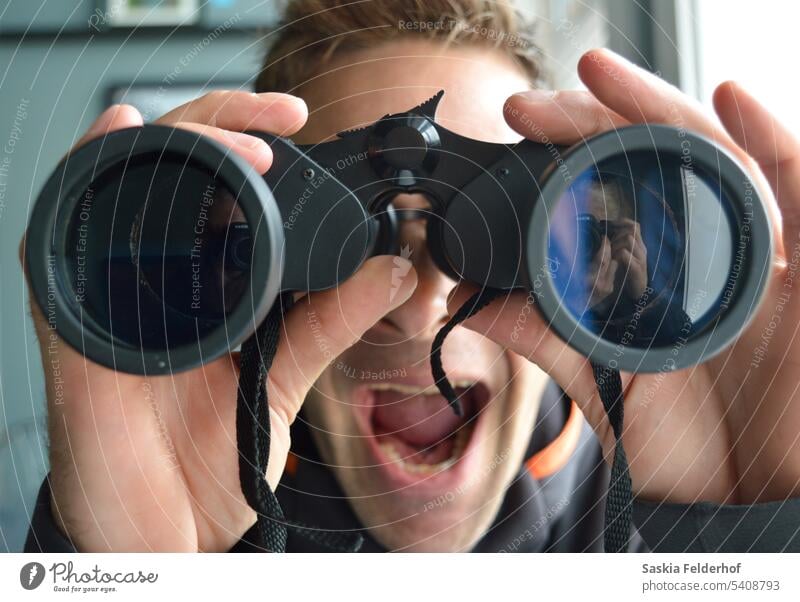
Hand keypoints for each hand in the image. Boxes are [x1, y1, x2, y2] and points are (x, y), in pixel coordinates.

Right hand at [20, 93, 417, 550]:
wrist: (165, 532)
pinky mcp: (72, 320)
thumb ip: (330, 323)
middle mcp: (157, 275)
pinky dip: (87, 176)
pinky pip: (60, 235)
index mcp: (208, 284)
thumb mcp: (282, 380)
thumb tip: (393, 269)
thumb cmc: (210, 459)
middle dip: (224, 129)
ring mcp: (112, 291)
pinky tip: (120, 135)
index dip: (253, 145)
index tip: (301, 127)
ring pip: (125, 185)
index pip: (224, 191)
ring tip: (232, 138)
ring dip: (174, 145)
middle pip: (177, 172)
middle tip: (280, 123)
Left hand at [450, 48, 799, 505]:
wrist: (763, 499)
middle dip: (595, 124)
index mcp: (660, 279)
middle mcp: (709, 256)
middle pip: (657, 167)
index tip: (515, 133)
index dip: (567, 161)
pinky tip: (731, 99)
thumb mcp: (610, 393)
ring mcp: (764, 256)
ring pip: (716, 165)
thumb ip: (550, 345)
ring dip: (660, 113)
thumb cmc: (696, 451)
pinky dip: (771, 142)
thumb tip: (470, 301)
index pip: (614, 199)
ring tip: (598, 74)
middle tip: (529, 105)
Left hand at [609, 218, 647, 298]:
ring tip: (610, 253)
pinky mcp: (637, 269)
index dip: (622, 222)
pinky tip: (613, 260)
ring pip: (629, 240)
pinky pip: (626, 255)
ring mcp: (641, 258)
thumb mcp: (622, 256)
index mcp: (638, 245)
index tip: (608, 224)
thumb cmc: (627, 273)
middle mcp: (641, 249)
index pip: (634, 225)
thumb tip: (604, 234)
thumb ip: (617, 245)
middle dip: (616, 234)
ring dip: (615, 244)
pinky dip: (617, 255)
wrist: (638, 292)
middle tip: (608, 244)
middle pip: (631, 230)